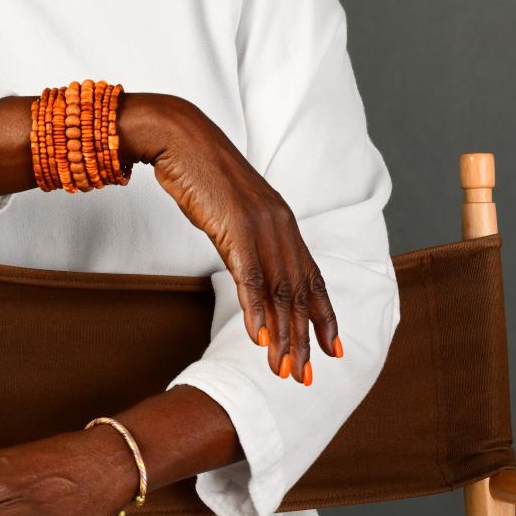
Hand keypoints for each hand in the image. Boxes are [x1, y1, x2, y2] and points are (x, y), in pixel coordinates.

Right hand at [118, 94, 342, 387]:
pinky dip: (256, 310)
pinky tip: (258, 338)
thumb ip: (246, 237)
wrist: (181, 138)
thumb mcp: (231, 209)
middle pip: (299, 291)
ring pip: (279, 290)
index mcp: (283, 221)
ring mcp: (260, 225)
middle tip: (306, 377)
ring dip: (283, 335)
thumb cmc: (201, 173)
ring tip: (283, 371)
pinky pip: (250, 276)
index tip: (334, 349)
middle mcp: (280, 224)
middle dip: (305, 338)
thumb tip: (250, 265)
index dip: (324, 314)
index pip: (312, 276)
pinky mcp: (235, 225)